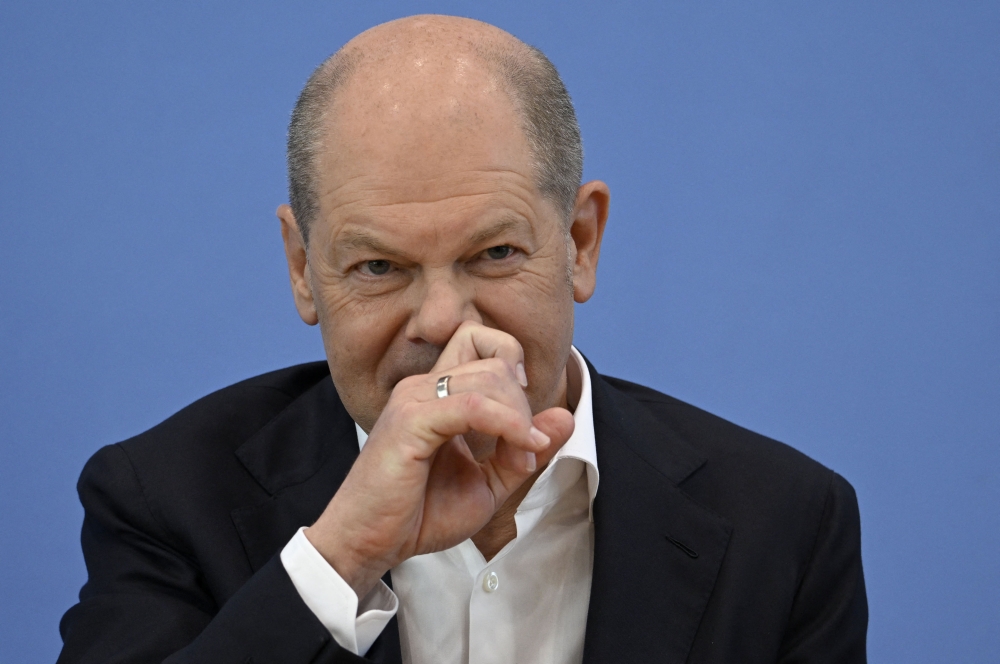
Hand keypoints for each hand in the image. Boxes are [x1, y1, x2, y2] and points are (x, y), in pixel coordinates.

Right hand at [305, 322, 574, 597]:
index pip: (479, 339)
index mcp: (437, 393)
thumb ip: (522, 450)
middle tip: (526, 450)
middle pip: (495, 361)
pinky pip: (473, 406)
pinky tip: (520, 451)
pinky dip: (508, 426)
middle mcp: (424, 387)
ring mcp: (414, 399)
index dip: (512, 363)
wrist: (372, 544)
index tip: (523, 412)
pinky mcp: (410, 421)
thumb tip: (564, 417)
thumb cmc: (418, 514)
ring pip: (489, 378)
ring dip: (518, 419)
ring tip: (520, 460)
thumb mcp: (487, 483)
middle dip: (523, 404)